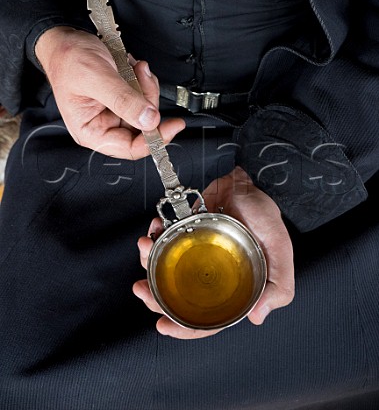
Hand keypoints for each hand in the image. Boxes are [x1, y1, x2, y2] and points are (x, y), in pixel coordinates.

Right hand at [35, 26, 184, 158]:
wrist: (65, 39)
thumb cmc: (68, 59)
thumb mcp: (97, 78)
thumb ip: (124, 100)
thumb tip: (149, 120)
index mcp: (91, 131)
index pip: (129, 148)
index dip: (154, 140)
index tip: (173, 126)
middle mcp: (104, 126)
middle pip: (143, 127)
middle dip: (148, 101)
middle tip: (143, 78)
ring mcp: (115, 113)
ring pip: (147, 111)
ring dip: (146, 87)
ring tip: (136, 68)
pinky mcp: (123, 99)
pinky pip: (144, 97)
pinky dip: (144, 81)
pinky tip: (134, 68)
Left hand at [133, 166, 293, 338]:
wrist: (249, 181)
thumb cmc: (266, 215)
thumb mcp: (280, 250)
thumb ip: (278, 286)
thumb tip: (257, 317)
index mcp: (233, 288)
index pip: (207, 320)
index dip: (184, 328)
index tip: (162, 325)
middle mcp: (211, 275)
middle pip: (177, 299)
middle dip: (154, 297)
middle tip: (140, 287)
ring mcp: (196, 255)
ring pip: (165, 272)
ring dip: (147, 263)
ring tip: (144, 247)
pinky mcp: (185, 234)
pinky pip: (163, 242)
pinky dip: (153, 238)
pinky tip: (153, 230)